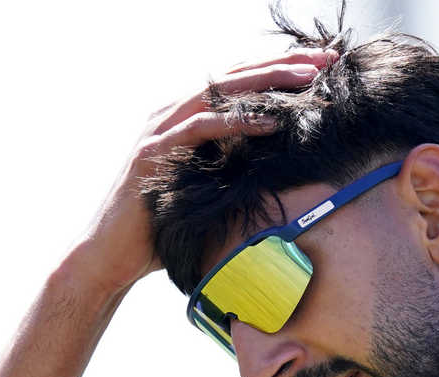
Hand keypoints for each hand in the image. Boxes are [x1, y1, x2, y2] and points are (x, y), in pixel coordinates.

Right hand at [66, 48, 337, 295]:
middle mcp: (172, 113)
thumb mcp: (208, 189)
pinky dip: (239, 123)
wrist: (112, 255)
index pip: (238, 83)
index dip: (279, 70)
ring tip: (308, 79)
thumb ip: (234, 170)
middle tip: (326, 59)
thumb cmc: (163, 227)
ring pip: (220, 92)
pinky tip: (273, 122)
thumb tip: (281, 173)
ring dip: (268, 83)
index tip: (323, 66)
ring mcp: (160, 129)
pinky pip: (202, 129)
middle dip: (283, 65)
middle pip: (234, 77)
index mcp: (186, 117)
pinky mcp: (154, 151)